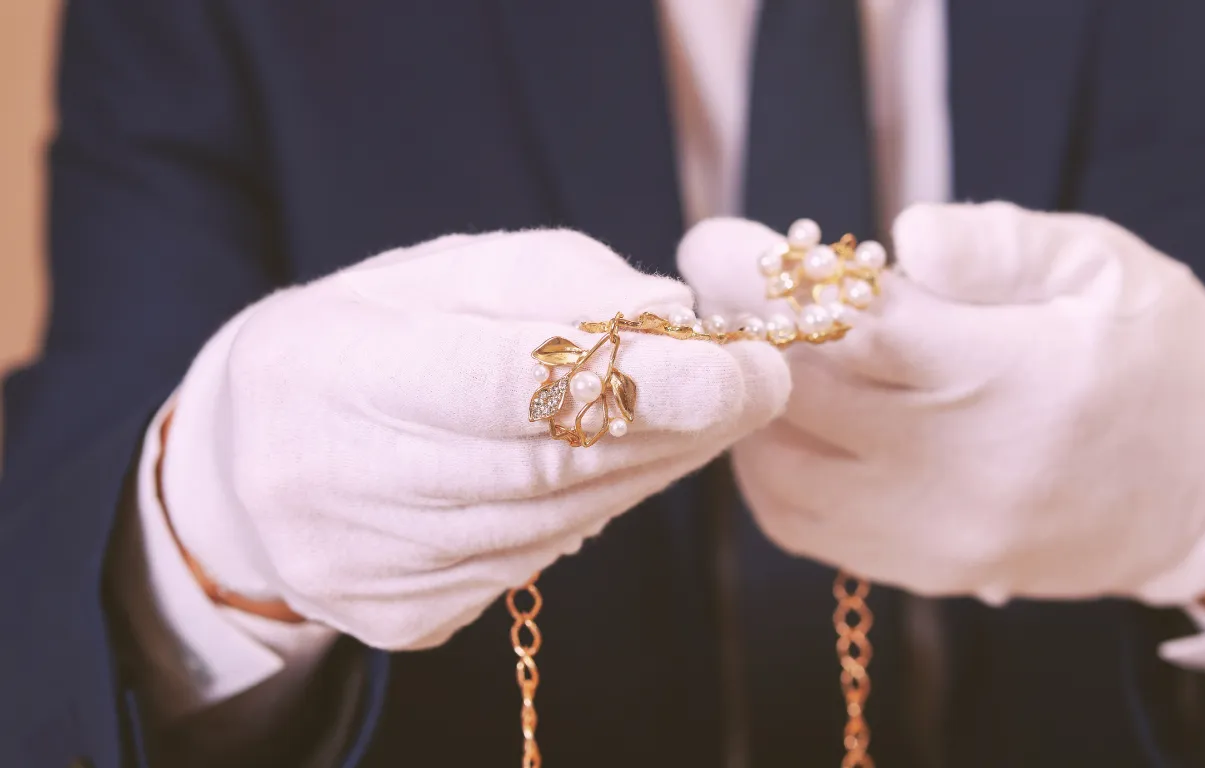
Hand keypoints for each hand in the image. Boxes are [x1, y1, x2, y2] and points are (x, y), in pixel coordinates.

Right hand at [161, 230, 789, 648]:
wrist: (245, 467)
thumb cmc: (354, 345)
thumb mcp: (432, 278)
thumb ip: (550, 280)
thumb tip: (670, 312)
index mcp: (331, 375)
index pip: (506, 388)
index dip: (638, 380)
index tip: (743, 365)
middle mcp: (342, 490)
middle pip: (555, 465)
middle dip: (678, 422)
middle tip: (756, 378)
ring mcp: (373, 572)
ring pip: (563, 519)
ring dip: (653, 463)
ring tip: (695, 408)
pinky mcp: (405, 620)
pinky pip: (537, 559)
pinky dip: (595, 506)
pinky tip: (608, 463)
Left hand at [679, 202, 1204, 605]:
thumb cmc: (1157, 352)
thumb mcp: (1102, 266)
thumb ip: (999, 244)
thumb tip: (903, 233)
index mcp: (1014, 378)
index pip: (847, 326)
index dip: (761, 279)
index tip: (714, 242)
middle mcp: (965, 474)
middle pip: (794, 400)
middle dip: (736, 329)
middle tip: (720, 280)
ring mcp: (939, 538)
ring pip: (777, 474)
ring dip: (748, 404)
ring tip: (761, 345)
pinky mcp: (928, 574)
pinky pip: (804, 526)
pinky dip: (771, 466)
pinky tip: (791, 415)